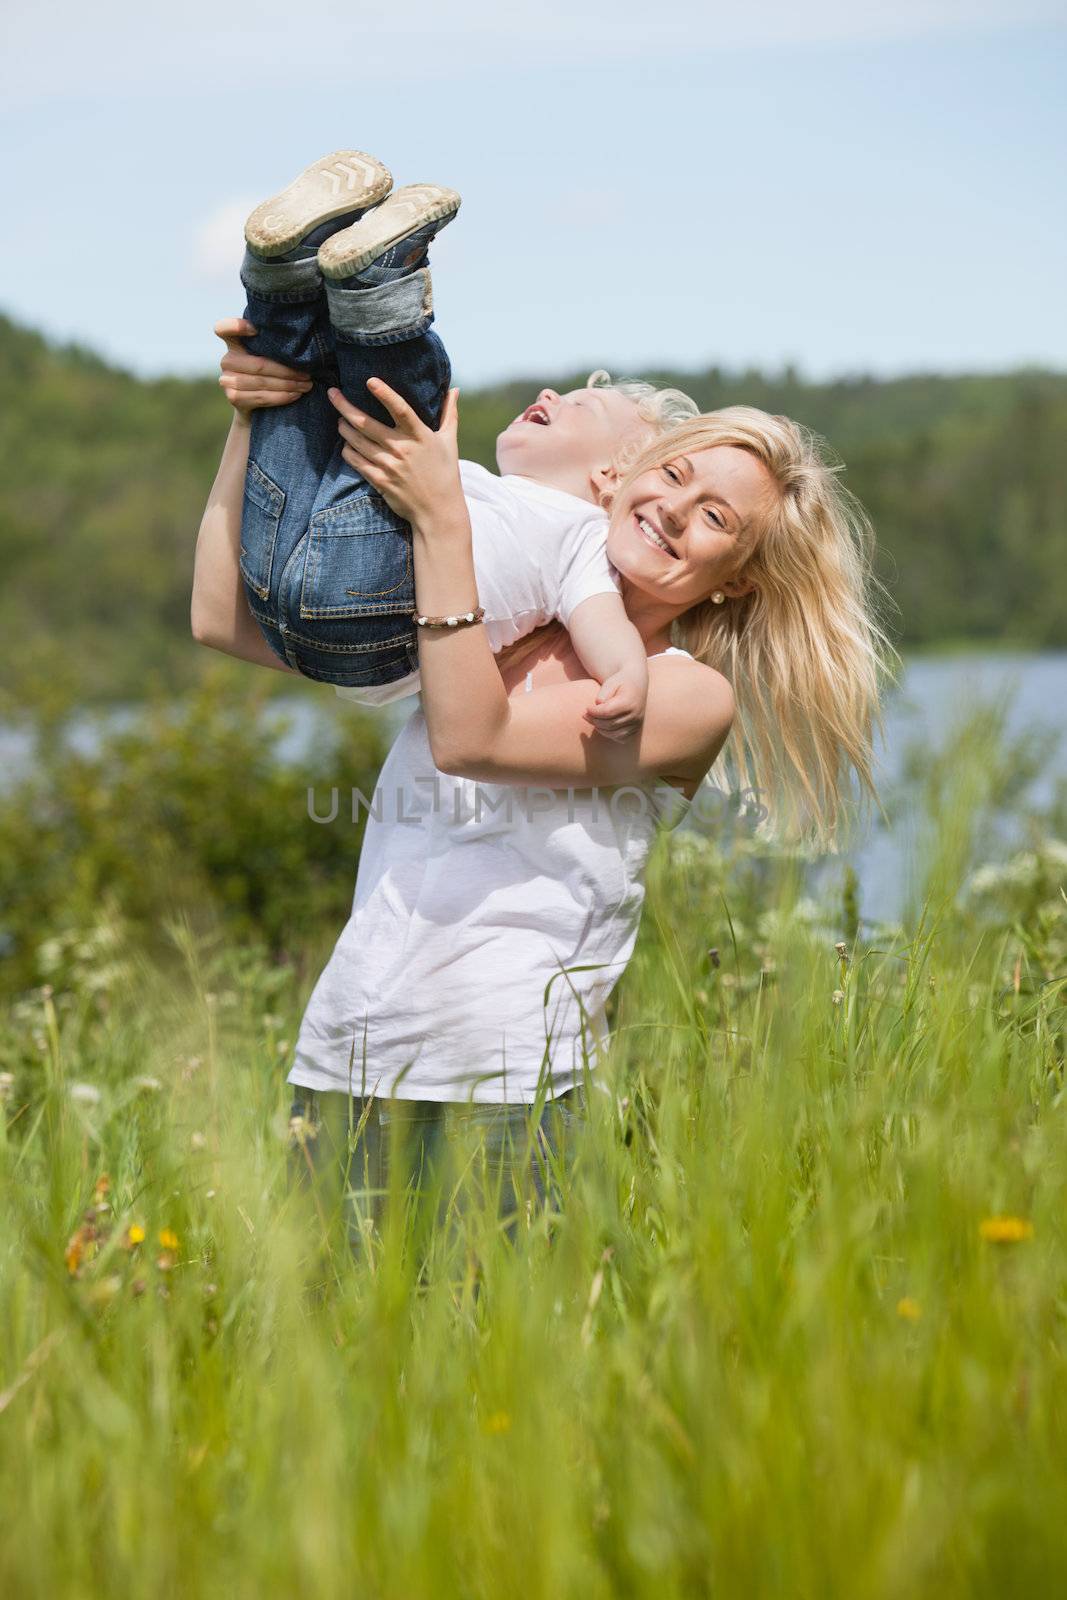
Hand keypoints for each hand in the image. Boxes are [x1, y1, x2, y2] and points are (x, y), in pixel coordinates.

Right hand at [214, 317, 311, 418]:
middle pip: (259, 364)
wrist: (255, 407)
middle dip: (287, 371)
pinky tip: (296, 395)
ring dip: (288, 385)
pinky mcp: (234, 398)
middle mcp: (227, 360)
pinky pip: (262, 397)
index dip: (236, 326)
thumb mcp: (267, 354)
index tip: (255, 329)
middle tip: (307, 374)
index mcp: (233, 342)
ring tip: (306, 385)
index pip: (224, 328)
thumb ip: (270, 343)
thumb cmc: (268, 373)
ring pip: (262, 382)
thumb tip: (298, 336)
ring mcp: (227, 380)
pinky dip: (282, 397)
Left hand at [328, 379, 462, 525]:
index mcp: (420, 436)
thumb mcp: (450, 442)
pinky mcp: (380, 481)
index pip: (400, 409)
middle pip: (366, 423)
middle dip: (345, 406)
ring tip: (339, 419)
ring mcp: (389, 466)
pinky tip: (346, 444)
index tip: (370, 380)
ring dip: (344, 427)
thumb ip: (450, 414)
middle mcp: (402, 449)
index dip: (384, 394)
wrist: (438, 512)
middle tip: (333, 393)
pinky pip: (356, 461)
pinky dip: (347, 450)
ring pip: (356, 441)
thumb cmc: (445, 474)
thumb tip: (455, 390)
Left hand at [584, 669, 646, 741]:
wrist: (637, 684)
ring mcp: (637, 724)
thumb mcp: (611, 682)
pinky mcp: (635, 729)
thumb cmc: (620, 682)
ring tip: (592, 720)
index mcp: (629, 702)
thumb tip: (598, 705)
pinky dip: (609, 734)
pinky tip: (602, 726)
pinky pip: (621, 738)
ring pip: (614, 733)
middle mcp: (635, 715)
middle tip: (585, 715)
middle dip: (594, 720)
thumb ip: (603, 693)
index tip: (587, 708)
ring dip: (600, 729)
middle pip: (610, 724)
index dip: (594, 712)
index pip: (607, 712)